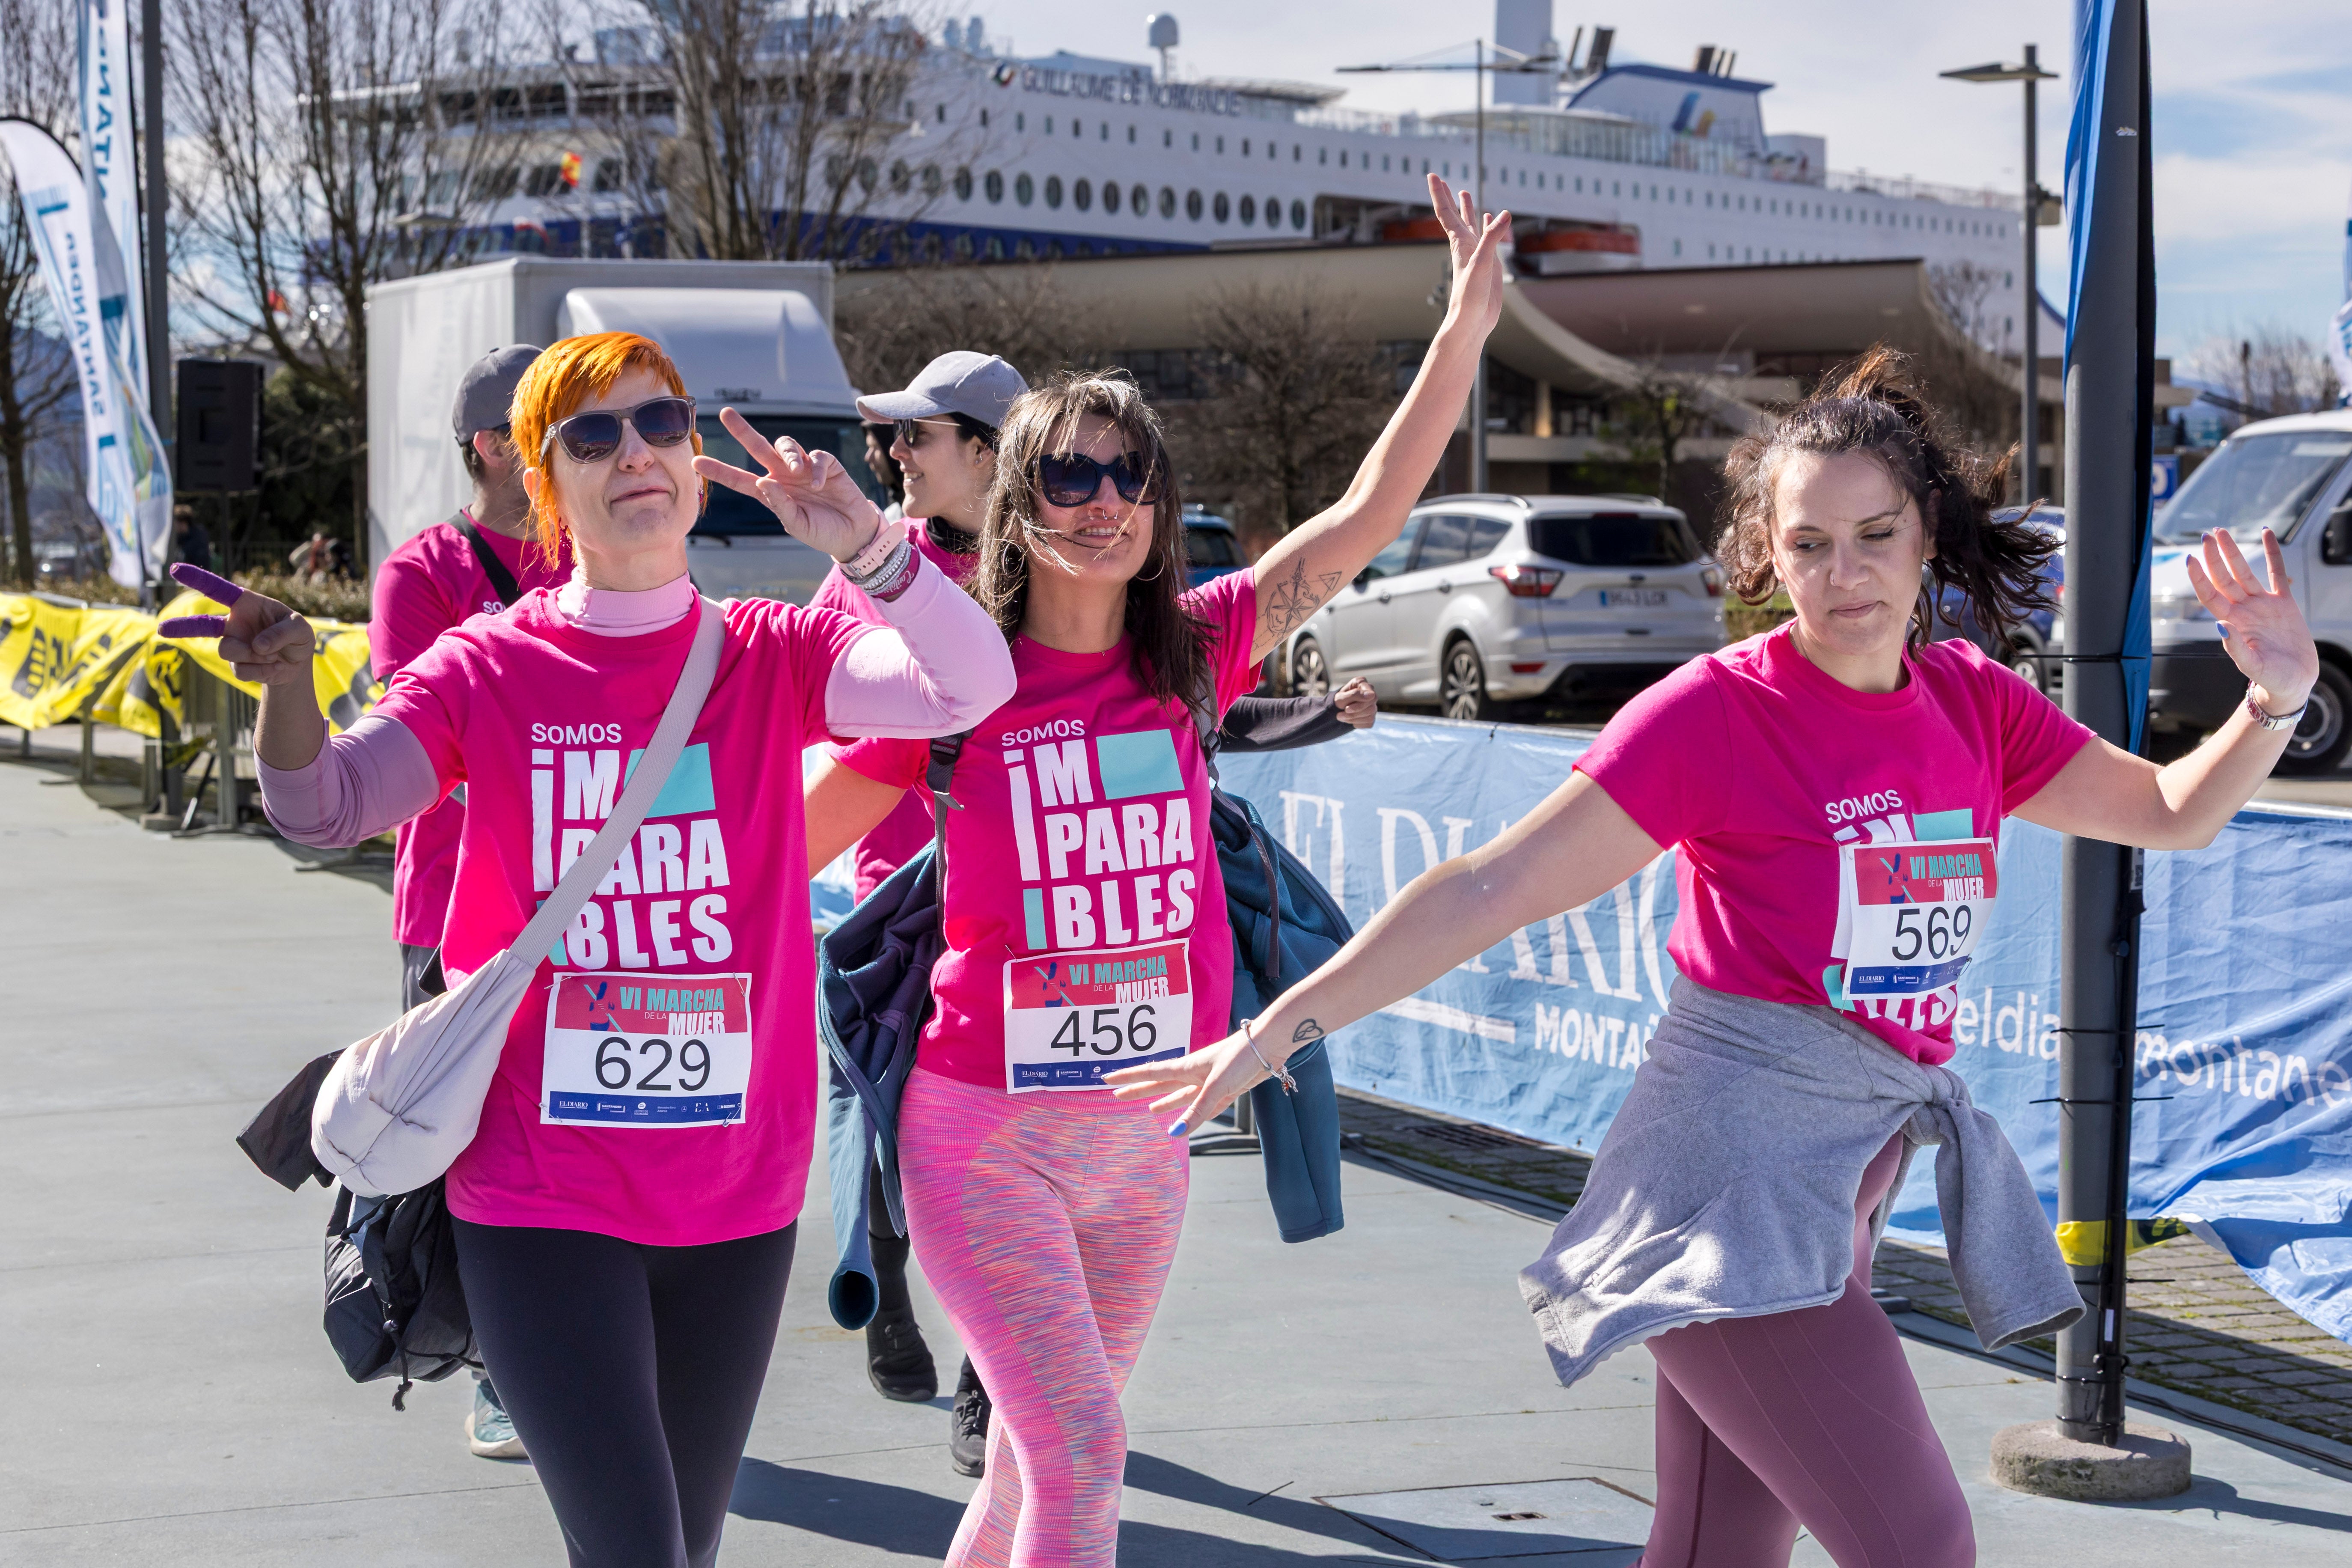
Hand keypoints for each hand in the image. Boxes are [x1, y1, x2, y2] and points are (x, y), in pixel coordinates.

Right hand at [158, 564, 315, 686]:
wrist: (298, 664)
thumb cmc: (297, 637)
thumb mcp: (301, 629)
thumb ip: (283, 632)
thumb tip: (257, 646)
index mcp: (246, 604)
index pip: (218, 589)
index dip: (197, 578)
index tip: (174, 569)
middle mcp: (233, 623)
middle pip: (201, 624)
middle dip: (181, 627)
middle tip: (161, 629)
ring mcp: (233, 645)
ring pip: (226, 650)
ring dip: (255, 655)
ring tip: (274, 655)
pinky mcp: (237, 666)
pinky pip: (242, 670)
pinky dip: (264, 671)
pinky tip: (275, 667)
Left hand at [692, 407, 881, 560]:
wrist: (854, 534)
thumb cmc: (822, 532)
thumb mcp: (797, 525)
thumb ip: (779, 505)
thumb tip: (762, 481)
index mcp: (770, 493)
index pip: (740, 479)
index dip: (719, 471)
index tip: (696, 462)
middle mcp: (783, 476)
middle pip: (758, 447)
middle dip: (742, 430)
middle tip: (725, 413)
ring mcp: (803, 468)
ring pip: (786, 445)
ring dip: (788, 455)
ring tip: (797, 472)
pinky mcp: (825, 464)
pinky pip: (815, 456)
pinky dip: (816, 468)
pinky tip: (821, 485)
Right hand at [1104, 1030, 1268, 1134]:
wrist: (1268, 1047)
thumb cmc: (1241, 1057)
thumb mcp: (1218, 1085)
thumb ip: (1197, 1109)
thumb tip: (1175, 1133)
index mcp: (1187, 1067)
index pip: (1150, 1072)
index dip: (1129, 1077)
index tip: (1108, 1079)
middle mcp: (1194, 1073)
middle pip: (1160, 1084)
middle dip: (1139, 1090)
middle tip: (1118, 1095)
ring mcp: (1208, 1081)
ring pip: (1180, 1094)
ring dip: (1164, 1101)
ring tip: (1149, 1109)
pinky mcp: (1224, 1089)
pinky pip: (1201, 1104)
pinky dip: (1189, 1110)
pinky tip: (1183, 1117)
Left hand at [1334, 677, 1376, 727]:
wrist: (1336, 710)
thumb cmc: (1339, 700)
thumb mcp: (1341, 697)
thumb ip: (1354, 694)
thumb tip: (1371, 694)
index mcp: (1362, 684)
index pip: (1371, 694)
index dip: (1361, 702)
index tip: (1347, 708)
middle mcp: (1370, 694)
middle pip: (1371, 706)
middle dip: (1354, 712)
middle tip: (1339, 715)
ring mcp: (1373, 706)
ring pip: (1369, 715)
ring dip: (1352, 718)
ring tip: (1340, 716)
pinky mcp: (1371, 717)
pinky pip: (1368, 723)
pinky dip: (1356, 723)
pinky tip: (1349, 719)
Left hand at [1427, 173, 1510, 337]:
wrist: (1472, 322)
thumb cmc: (1470, 297)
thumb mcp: (1483, 264)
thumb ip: (1491, 239)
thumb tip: (1503, 214)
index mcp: (1460, 243)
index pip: (1446, 213)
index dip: (1439, 193)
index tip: (1432, 175)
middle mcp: (1466, 246)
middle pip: (1454, 216)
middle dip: (1448, 197)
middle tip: (1441, 179)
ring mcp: (1477, 255)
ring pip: (1470, 225)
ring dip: (1467, 209)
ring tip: (1464, 193)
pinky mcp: (1489, 264)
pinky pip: (1487, 239)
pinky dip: (1488, 226)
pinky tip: (1490, 219)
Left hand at [2185, 528, 2318, 713]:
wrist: (2293, 683)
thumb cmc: (2272, 679)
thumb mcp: (2254, 666)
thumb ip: (2236, 648)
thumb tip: (2220, 625)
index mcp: (2233, 624)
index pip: (2210, 595)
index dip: (2199, 577)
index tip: (2189, 558)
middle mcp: (2244, 610)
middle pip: (2224, 578)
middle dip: (2214, 557)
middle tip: (2206, 535)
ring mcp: (2263, 605)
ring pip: (2244, 572)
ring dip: (2233, 552)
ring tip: (2221, 532)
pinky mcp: (2284, 603)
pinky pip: (2277, 572)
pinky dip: (2273, 552)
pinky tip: (2267, 533)